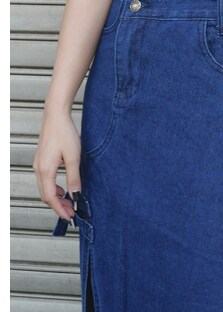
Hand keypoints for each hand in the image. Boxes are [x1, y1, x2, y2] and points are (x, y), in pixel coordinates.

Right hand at [32, 107, 81, 221]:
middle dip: (58, 206)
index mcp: (45, 170)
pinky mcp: (41, 159)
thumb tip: (75, 194)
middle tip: (71, 212)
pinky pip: (45, 180)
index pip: (50, 198)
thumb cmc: (64, 132)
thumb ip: (74, 177)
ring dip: (56, 197)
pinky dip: (53, 188)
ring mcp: (39, 164)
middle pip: (46, 195)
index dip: (60, 209)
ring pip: (45, 188)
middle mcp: (39, 169)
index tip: (70, 217)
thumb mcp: (74, 156)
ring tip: (69, 201)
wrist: (56, 115)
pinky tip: (63, 188)